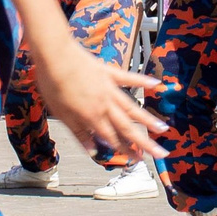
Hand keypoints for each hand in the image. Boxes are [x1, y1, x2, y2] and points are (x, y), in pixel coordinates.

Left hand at [35, 38, 160, 162]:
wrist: (55, 55)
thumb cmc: (53, 85)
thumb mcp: (62, 114)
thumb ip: (79, 133)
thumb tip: (92, 151)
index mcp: (93, 117)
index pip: (112, 139)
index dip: (125, 151)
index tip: (138, 160)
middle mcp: (105, 105)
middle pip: (127, 127)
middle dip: (144, 142)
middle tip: (161, 153)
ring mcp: (110, 88)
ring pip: (132, 107)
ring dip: (148, 120)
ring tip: (163, 129)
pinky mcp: (110, 72)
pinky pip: (129, 78)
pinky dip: (143, 81)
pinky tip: (157, 84)